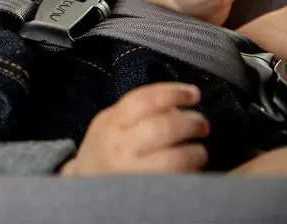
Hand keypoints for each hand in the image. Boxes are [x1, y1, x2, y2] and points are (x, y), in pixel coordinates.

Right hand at [60, 83, 209, 175]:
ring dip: (195, 152)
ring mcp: (131, 172)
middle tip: (202, 125)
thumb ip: (136, 112)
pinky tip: (192, 169)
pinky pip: (175, 181)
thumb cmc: (103, 150)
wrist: (84, 187)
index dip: (173, 93)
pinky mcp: (144, 192)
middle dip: (189, 123)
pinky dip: (190, 172)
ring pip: (173, 159)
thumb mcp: (109, 124)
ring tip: (198, 150)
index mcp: (111, 123)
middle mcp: (119, 146)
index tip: (193, 94)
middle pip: (161, 128)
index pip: (144, 100)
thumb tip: (178, 105)